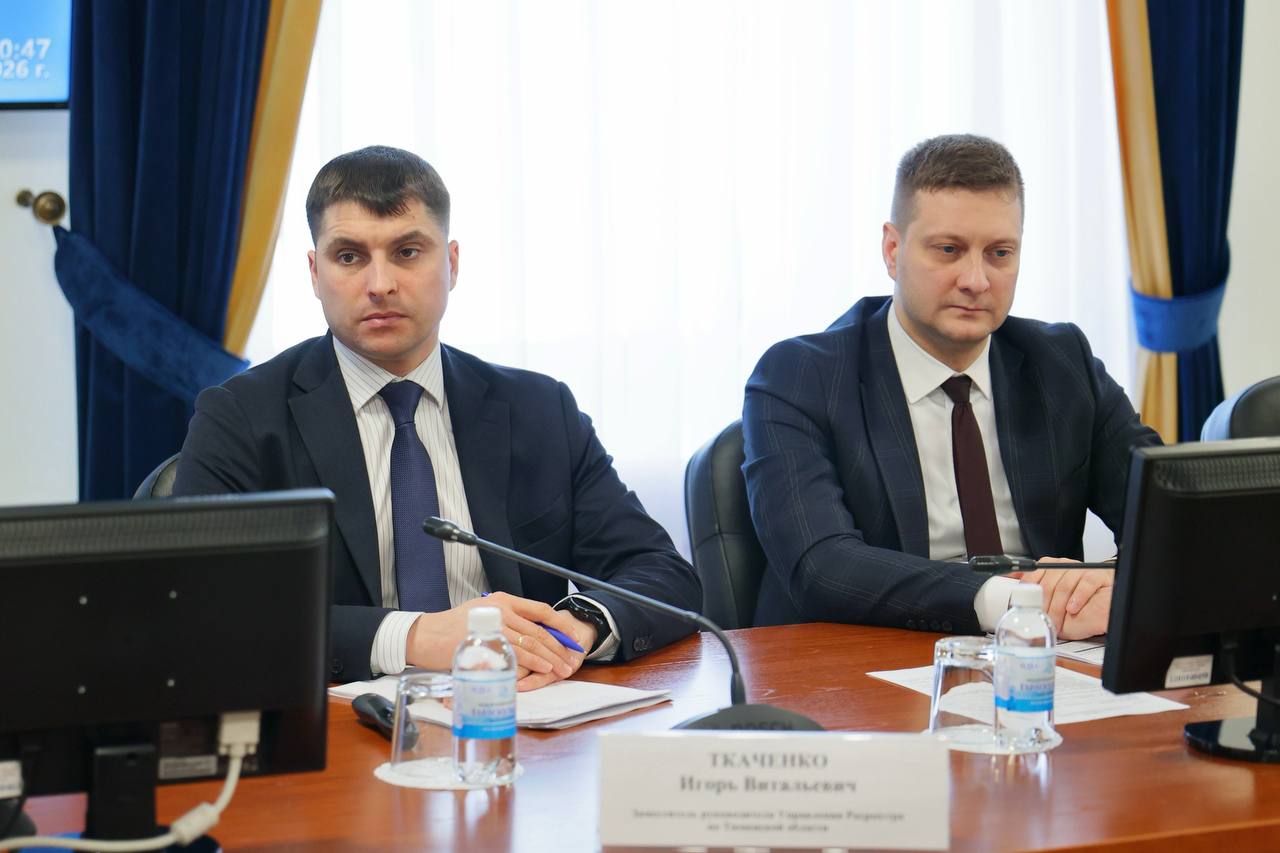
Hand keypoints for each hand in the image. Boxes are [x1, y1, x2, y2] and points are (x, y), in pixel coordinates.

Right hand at [406, 592, 585, 689]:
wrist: (425, 636)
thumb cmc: (453, 627)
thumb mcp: (483, 613)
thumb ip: (506, 620)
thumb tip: (531, 633)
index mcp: (503, 600)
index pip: (540, 610)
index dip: (559, 624)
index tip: (572, 636)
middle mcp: (501, 608)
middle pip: (538, 629)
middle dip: (559, 646)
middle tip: (571, 659)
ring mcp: (494, 625)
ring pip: (531, 642)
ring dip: (550, 657)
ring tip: (562, 668)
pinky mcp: (487, 643)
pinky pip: (516, 654)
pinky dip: (533, 663)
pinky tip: (543, 669)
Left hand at [1012, 559, 1113, 639]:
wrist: (1103, 585)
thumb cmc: (1074, 587)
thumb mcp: (1051, 583)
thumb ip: (1033, 582)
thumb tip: (1007, 577)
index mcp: (1049, 565)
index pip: (1032, 575)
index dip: (1027, 593)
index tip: (1024, 608)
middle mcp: (1063, 565)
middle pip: (1048, 584)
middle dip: (1043, 606)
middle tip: (1041, 621)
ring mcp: (1080, 568)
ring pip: (1065, 587)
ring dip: (1058, 608)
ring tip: (1055, 623)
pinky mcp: (1097, 574)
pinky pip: (1086, 584)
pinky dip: (1078, 598)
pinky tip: (1072, 609)